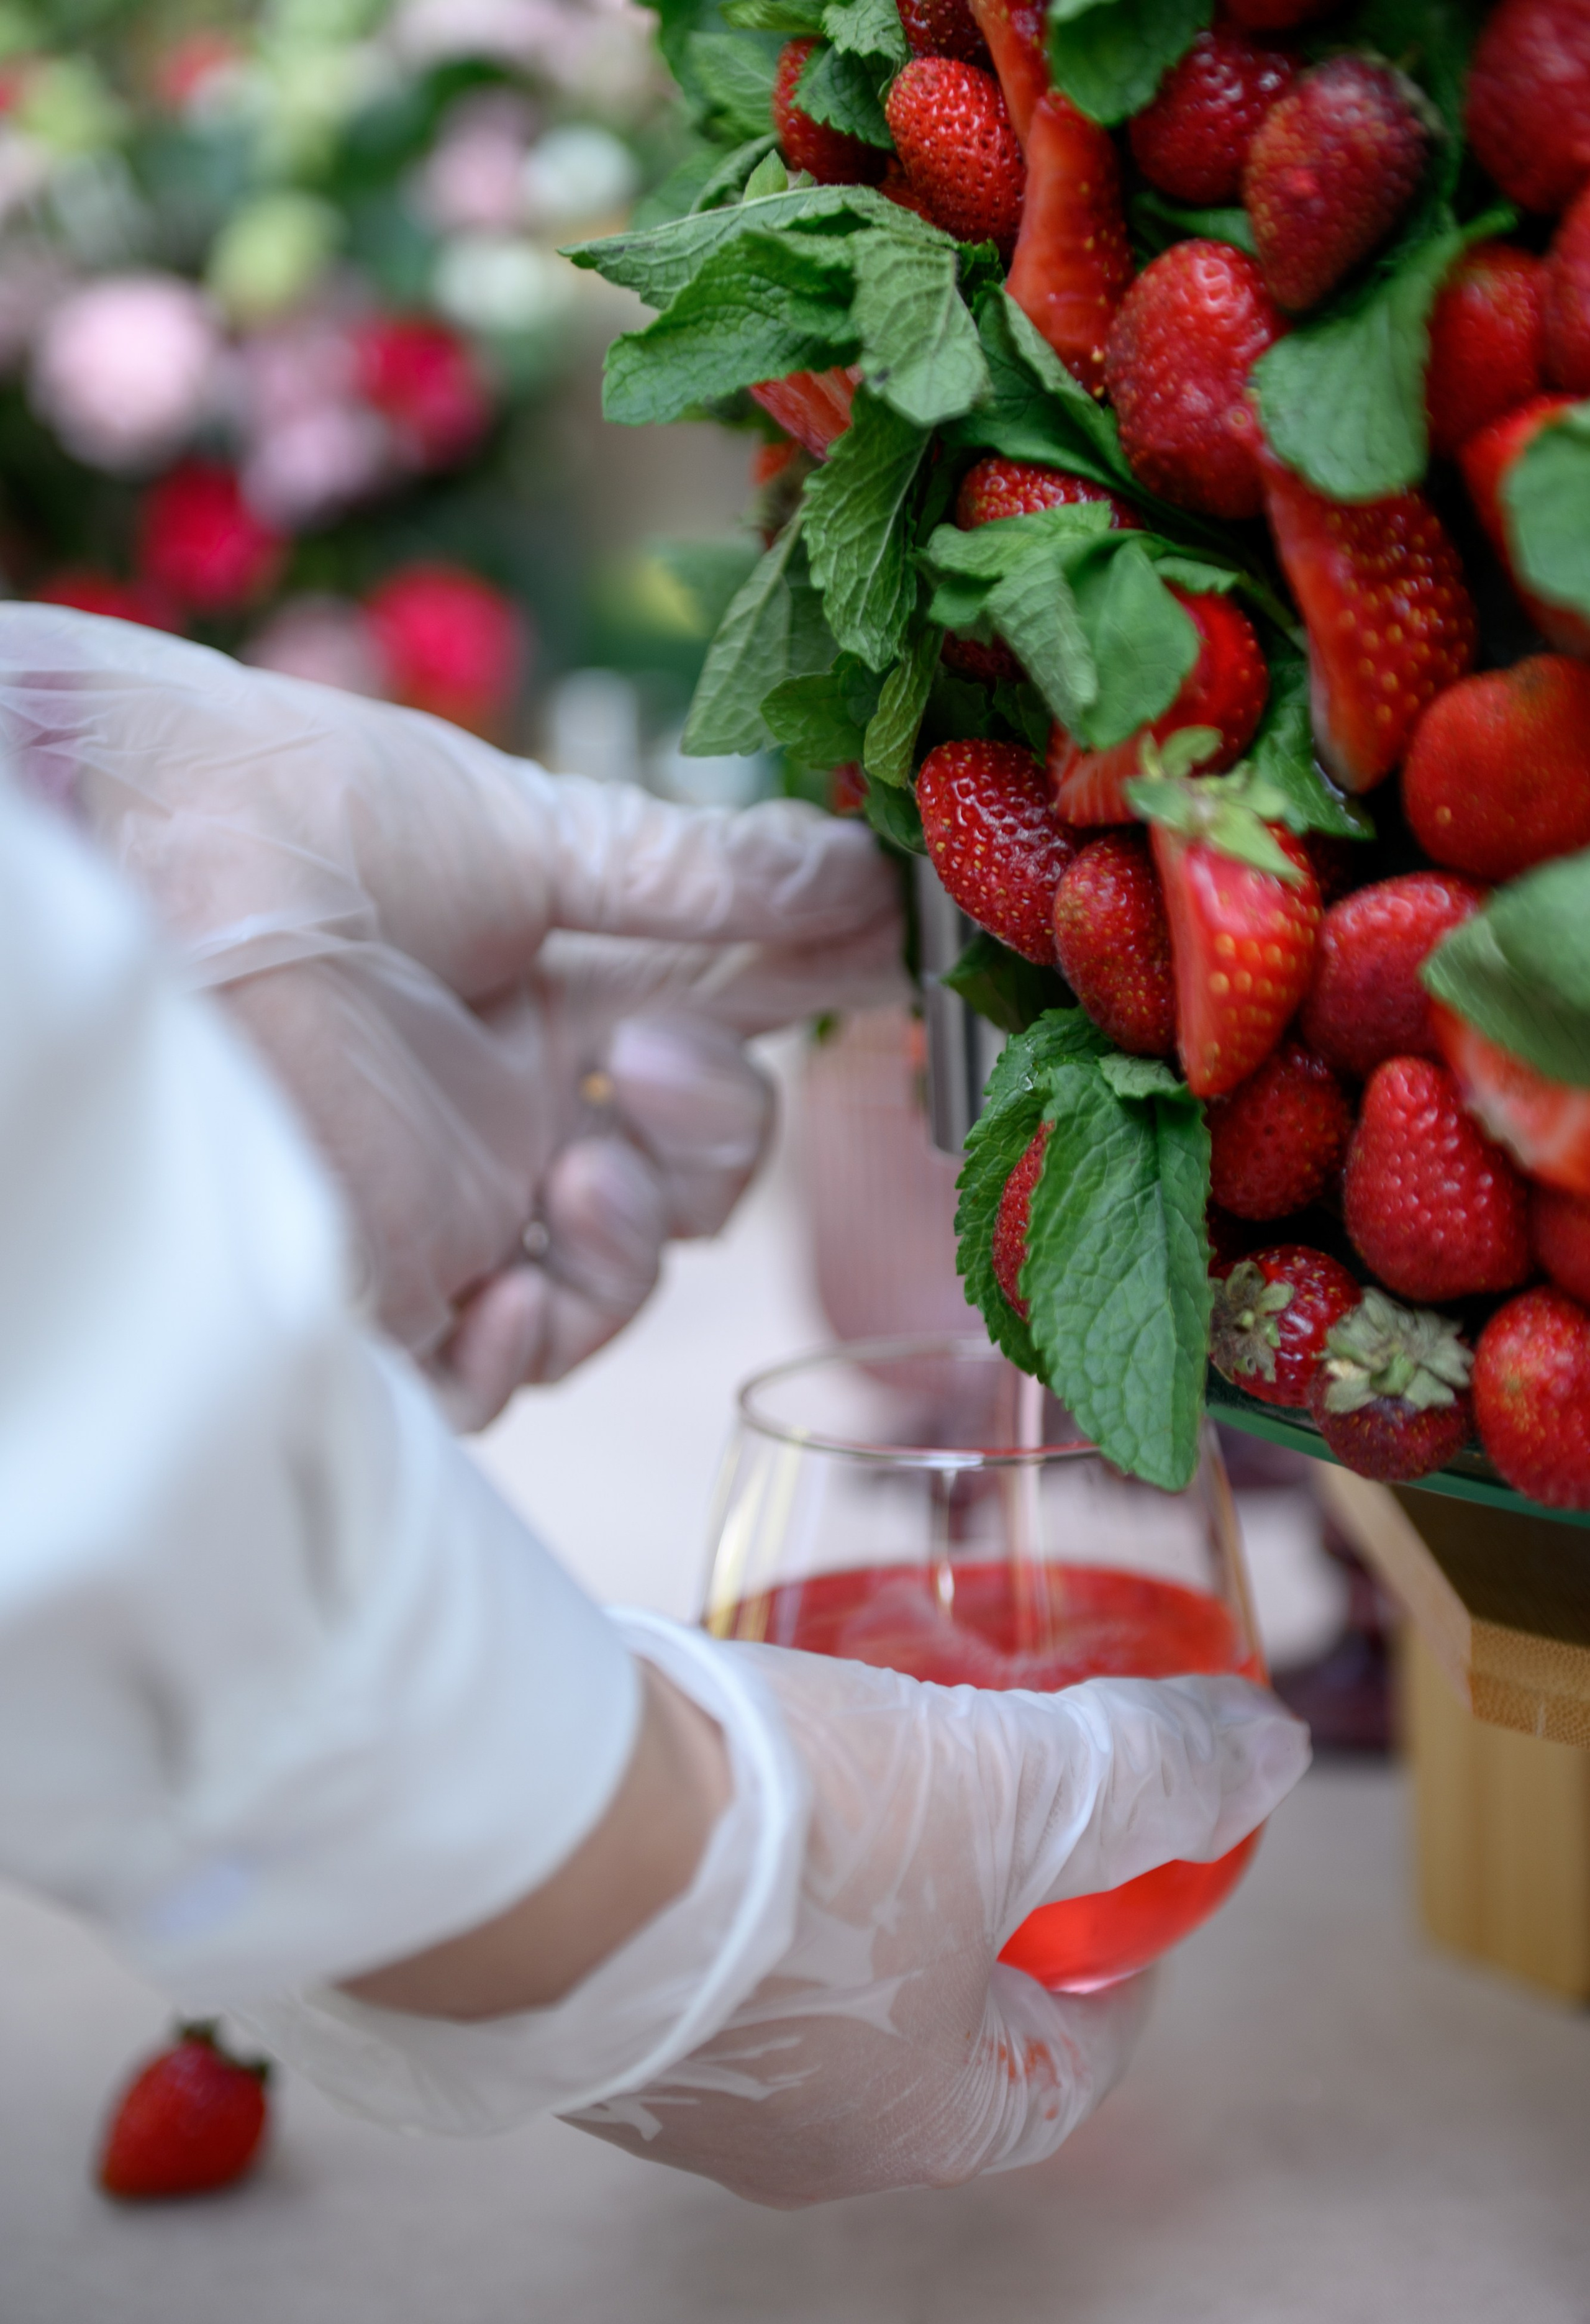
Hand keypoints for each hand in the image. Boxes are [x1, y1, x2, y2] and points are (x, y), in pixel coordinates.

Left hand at [0, 604, 904, 1424]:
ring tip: (575, 1179)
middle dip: (712, 1135)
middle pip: (693, 1188)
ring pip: (610, 1288)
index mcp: (564, 1004)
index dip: (800, 1026)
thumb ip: (708, 881)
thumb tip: (874, 874)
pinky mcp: (378, 1281)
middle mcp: (520, 1114)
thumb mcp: (541, 837)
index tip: (884, 974)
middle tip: (641, 1065)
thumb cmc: (329, 814)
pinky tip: (508, 1299)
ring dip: (630, 1247)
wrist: (164, 856)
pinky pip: (488, 1377)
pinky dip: (524, 1354)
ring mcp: (453, 1206)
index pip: (725, 1046)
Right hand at [565, 1639, 1308, 2205]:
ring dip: (854, 1899)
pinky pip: (701, 1957)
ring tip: (865, 1781)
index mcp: (918, 2120)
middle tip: (998, 1821)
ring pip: (811, 1994)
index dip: (1115, 1985)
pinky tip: (736, 1792)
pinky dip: (744, 1884)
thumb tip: (1266, 1756)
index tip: (1120, 1903)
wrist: (540, 1828)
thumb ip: (1141, 1774)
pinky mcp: (585, 2011)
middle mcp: (794, 2137)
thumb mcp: (1006, 1784)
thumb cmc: (791, 1839)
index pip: (1062, 2074)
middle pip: (934, 2036)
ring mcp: (678, 2085)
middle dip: (980, 1931)